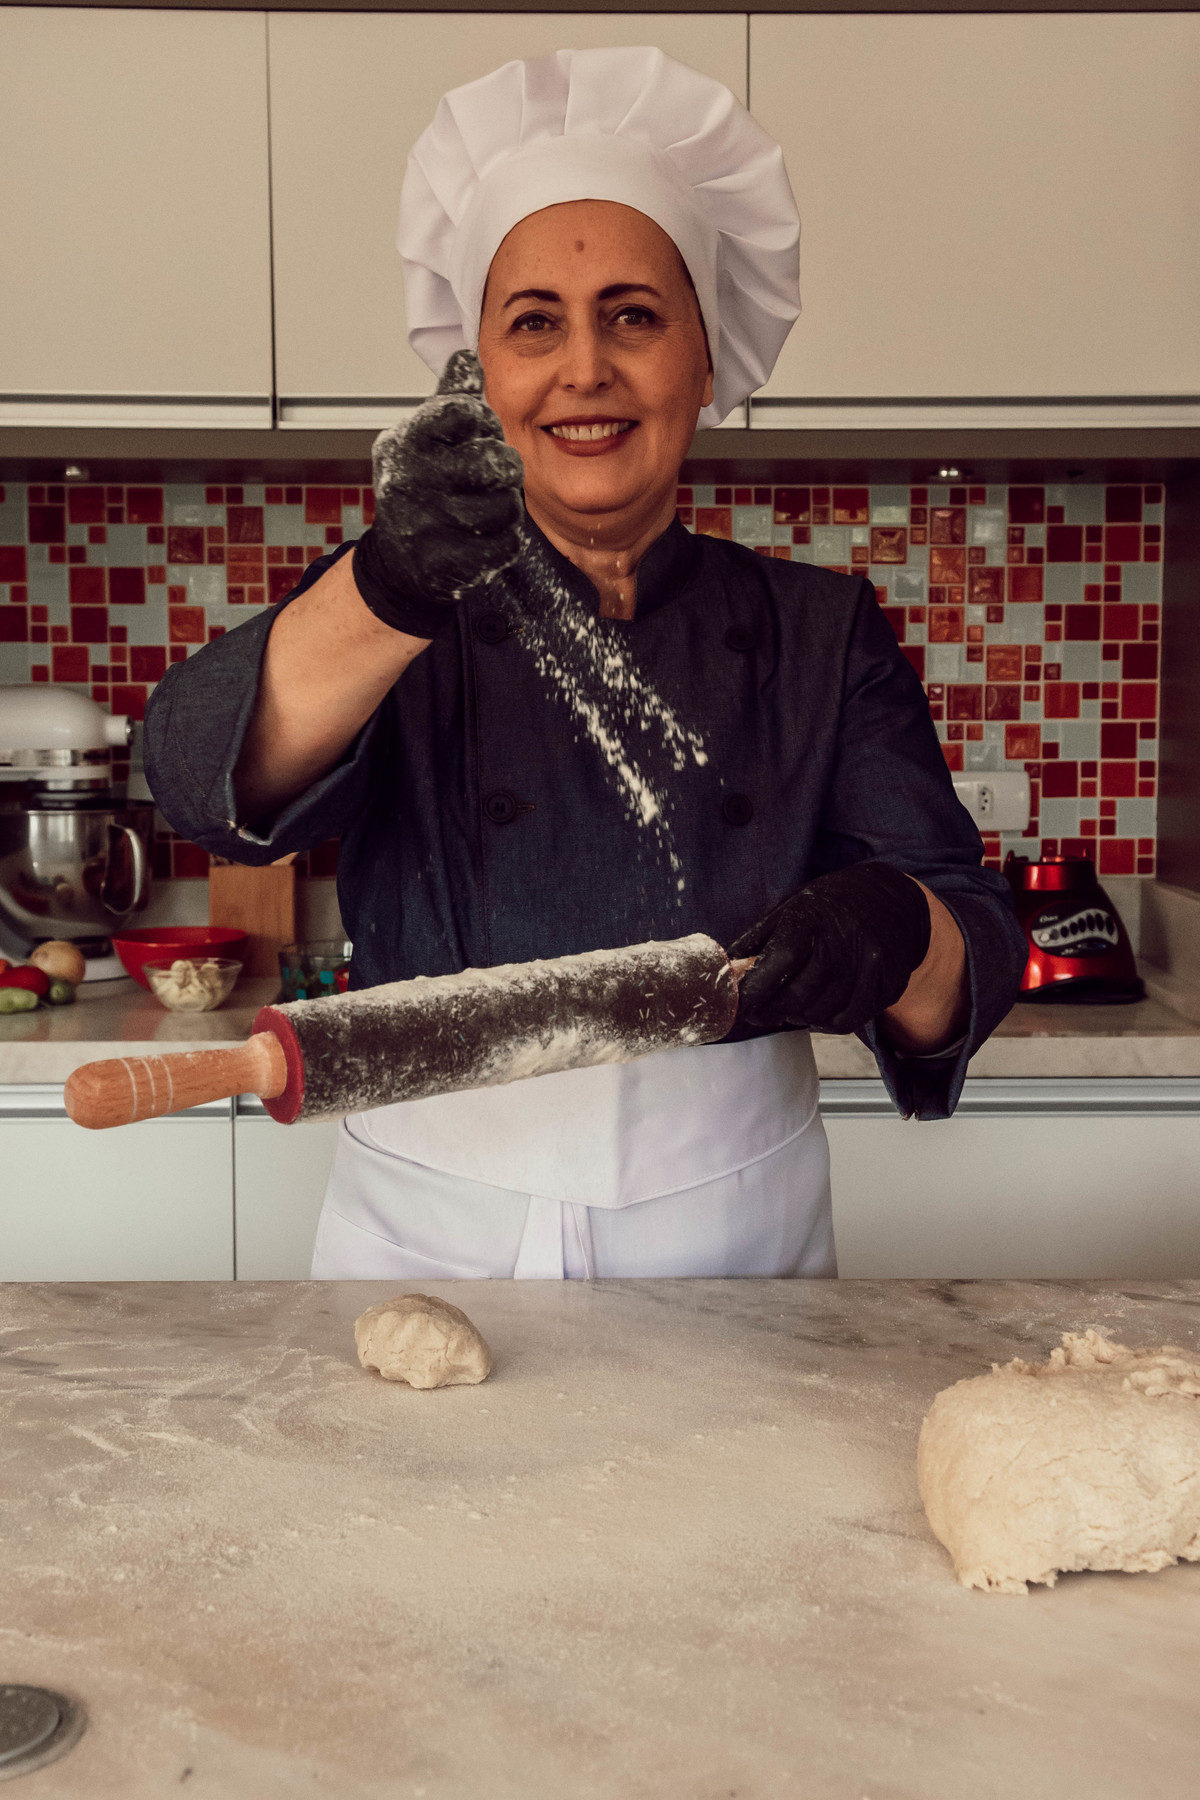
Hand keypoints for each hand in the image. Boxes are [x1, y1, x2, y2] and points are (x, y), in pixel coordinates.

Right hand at [352, 350, 523, 636]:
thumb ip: (451, 398)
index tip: (480, 430)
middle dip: (506, 467)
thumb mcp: (427, 435)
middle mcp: (411, 481)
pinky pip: (506, 545)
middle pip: (495, 463)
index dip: (484, 421)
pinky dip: (503, 540)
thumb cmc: (420, 485)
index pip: (465, 413)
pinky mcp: (447, 564)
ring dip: (507, 505)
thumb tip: (468, 356)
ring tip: (488, 503)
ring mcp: (427, 526)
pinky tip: (483, 535)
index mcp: (407, 441)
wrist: (398, 559)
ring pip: (507, 507)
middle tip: (496, 472)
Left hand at [730, 861, 932, 1034]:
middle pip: (800, 994)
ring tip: (791, 1008)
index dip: (755, 989)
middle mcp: (845, 940)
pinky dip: (827, 1024)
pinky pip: (850, 1021)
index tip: (739, 1004)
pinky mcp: (889, 984)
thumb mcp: (793, 905)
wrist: (894, 899)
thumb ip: (759, 938)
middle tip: (759, 1014)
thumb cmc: (833, 904)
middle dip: (771, 1011)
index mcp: (815, 916)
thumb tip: (726, 970)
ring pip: (822, 1013)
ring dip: (799, 1018)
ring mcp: (871, 964)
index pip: (780, 960)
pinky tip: (818, 1014)